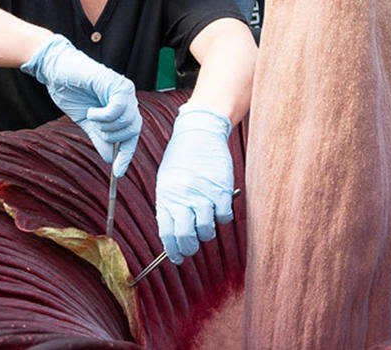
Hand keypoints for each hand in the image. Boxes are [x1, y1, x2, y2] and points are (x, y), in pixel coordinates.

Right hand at [20, 34, 139, 176]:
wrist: (56, 72)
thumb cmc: (72, 92)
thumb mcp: (87, 123)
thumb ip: (100, 138)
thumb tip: (109, 159)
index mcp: (123, 108)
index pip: (132, 135)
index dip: (126, 155)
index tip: (117, 172)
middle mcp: (128, 98)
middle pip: (133, 129)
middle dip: (114, 138)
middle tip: (97, 131)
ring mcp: (124, 89)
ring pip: (126, 121)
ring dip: (106, 126)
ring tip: (92, 117)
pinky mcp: (116, 82)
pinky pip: (117, 108)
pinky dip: (103, 115)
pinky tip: (92, 111)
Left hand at [155, 102, 233, 263]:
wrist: (199, 132)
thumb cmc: (182, 158)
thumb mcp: (167, 181)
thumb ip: (169, 205)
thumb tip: (172, 234)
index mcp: (166, 197)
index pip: (167, 233)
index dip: (173, 251)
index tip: (178, 258)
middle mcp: (183, 198)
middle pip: (185, 237)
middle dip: (189, 248)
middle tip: (193, 248)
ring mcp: (203, 194)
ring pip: (206, 231)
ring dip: (207, 233)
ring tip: (206, 225)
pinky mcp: (221, 190)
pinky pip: (224, 217)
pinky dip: (222, 218)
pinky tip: (219, 209)